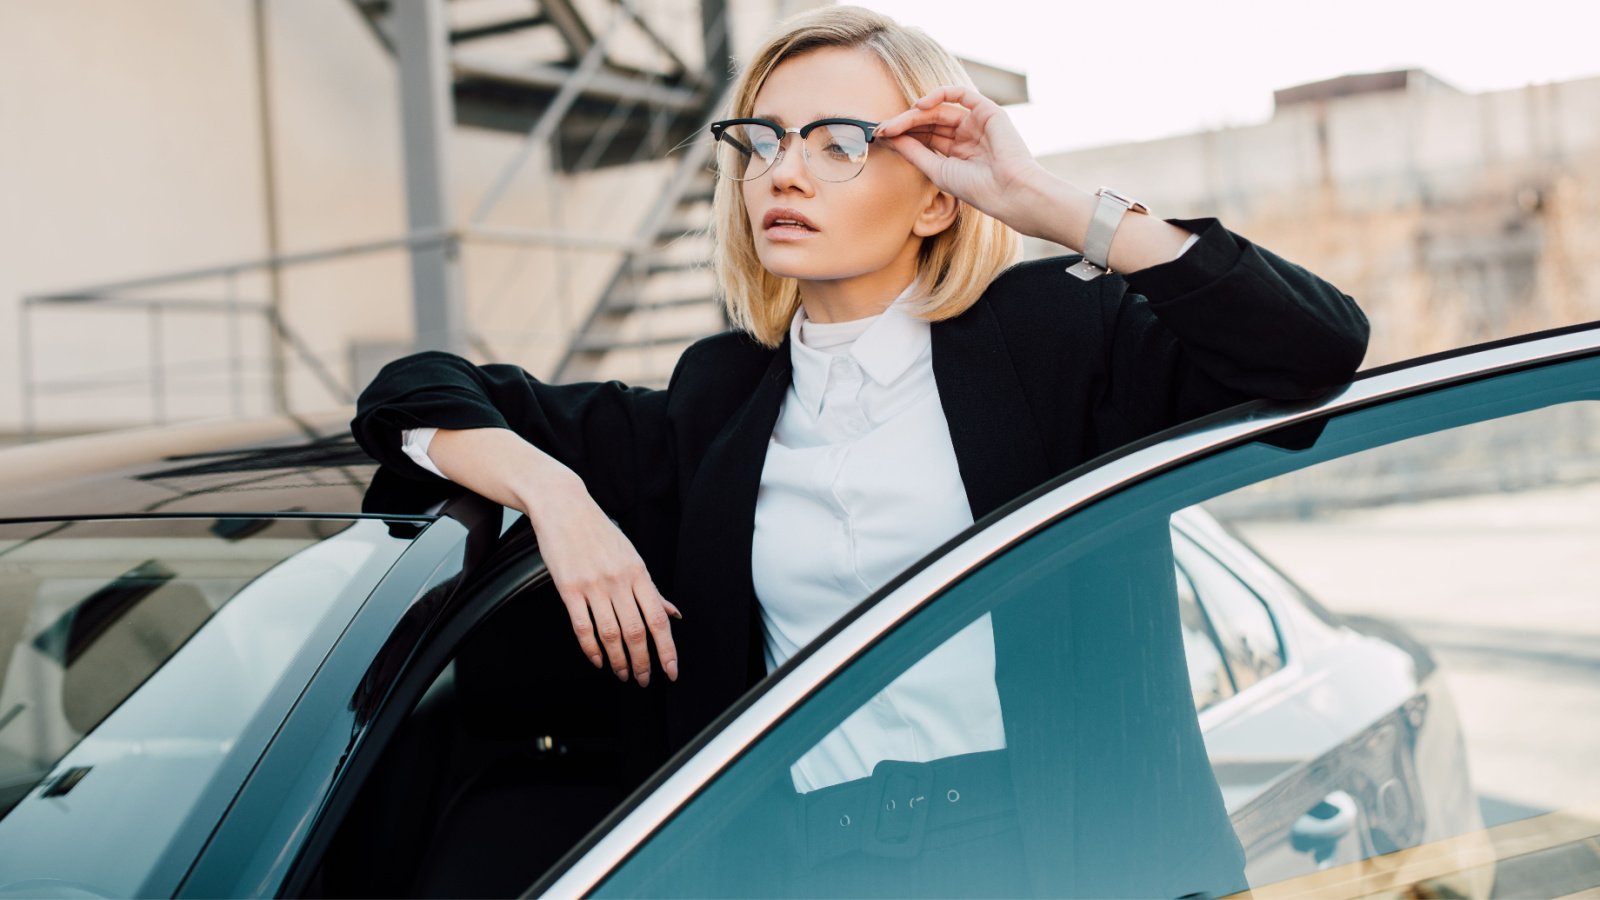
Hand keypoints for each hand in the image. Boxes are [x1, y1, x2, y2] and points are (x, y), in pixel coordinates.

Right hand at [530, 476, 681, 686]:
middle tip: (643, 679)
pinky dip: (591, 648)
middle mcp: (619, 580)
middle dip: (642, 662)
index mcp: (638, 572)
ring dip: (619, 660)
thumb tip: (673, 613)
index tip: (670, 670)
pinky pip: (582, 627)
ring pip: (610, 634)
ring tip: (623, 673)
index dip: (667, 649)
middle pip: (636, 632)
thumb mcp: (632, 556)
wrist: (564, 507)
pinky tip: (598, 660)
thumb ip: (651, 589)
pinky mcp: (568, 588)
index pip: (658, 619)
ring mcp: (593, 585)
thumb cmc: (599, 531)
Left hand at [874, 85, 1045, 231]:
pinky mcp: (987, 111)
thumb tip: (889, 139)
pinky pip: (960, 94)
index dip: (902, 135)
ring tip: (894, 124)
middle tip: (881, 129)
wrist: (1009, 192)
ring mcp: (977, 122)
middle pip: (928, 122)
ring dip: (914, 113)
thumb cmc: (977, 189)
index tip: (880, 137)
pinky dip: (938, 94)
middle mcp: (967, 135)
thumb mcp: (937, 170)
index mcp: (957, 152)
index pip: (924, 136)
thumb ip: (914, 152)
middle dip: (904, 124)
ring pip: (939, 109)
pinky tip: (919, 106)